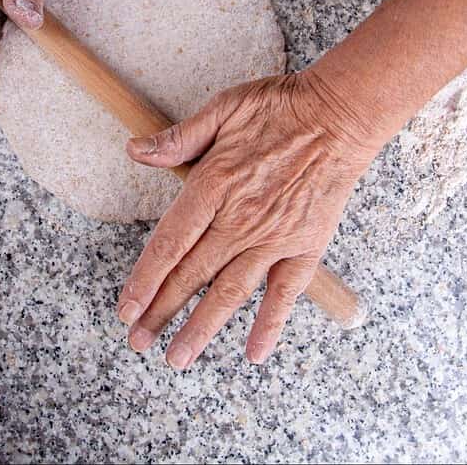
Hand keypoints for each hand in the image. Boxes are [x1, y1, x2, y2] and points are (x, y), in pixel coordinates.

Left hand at [116, 72, 378, 368]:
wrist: (340, 115)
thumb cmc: (280, 107)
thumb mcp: (223, 108)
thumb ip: (179, 137)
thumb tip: (135, 150)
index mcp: (215, 184)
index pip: (170, 242)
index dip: (145, 279)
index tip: (126, 308)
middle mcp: (241, 219)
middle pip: (192, 274)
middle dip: (162, 312)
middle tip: (138, 342)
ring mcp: (274, 237)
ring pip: (231, 291)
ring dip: (202, 328)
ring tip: (178, 358)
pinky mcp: (305, 246)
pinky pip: (285, 293)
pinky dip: (270, 324)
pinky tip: (254, 353)